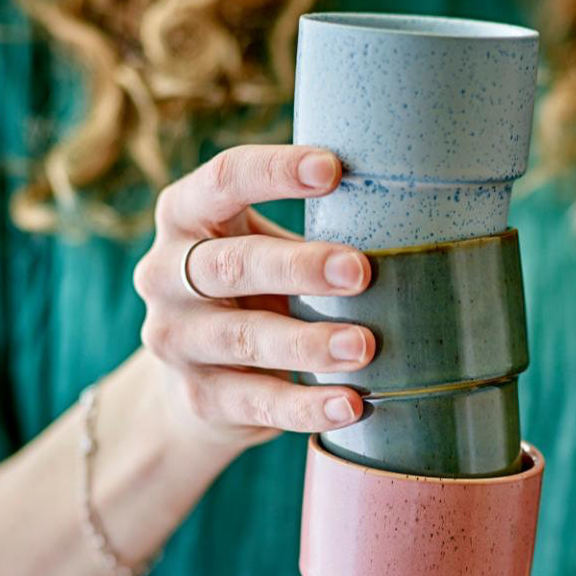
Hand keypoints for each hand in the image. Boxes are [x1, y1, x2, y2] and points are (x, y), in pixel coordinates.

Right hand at [134, 145, 374, 452]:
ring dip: (308, 343)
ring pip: (243, 338)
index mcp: (185, 216)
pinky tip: (349, 405)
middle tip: (361, 271)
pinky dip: (306, 406)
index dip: (275, 171)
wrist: (194, 387)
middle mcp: (165, 274)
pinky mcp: (200, 398)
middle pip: (230, 265)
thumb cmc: (252, 295)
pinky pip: (258, 402)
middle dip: (299, 267)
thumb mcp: (263, 249)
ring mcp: (177, 340)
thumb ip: (311, 231)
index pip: (223, 179)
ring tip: (364, 346)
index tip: (334, 169)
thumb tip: (410, 217)